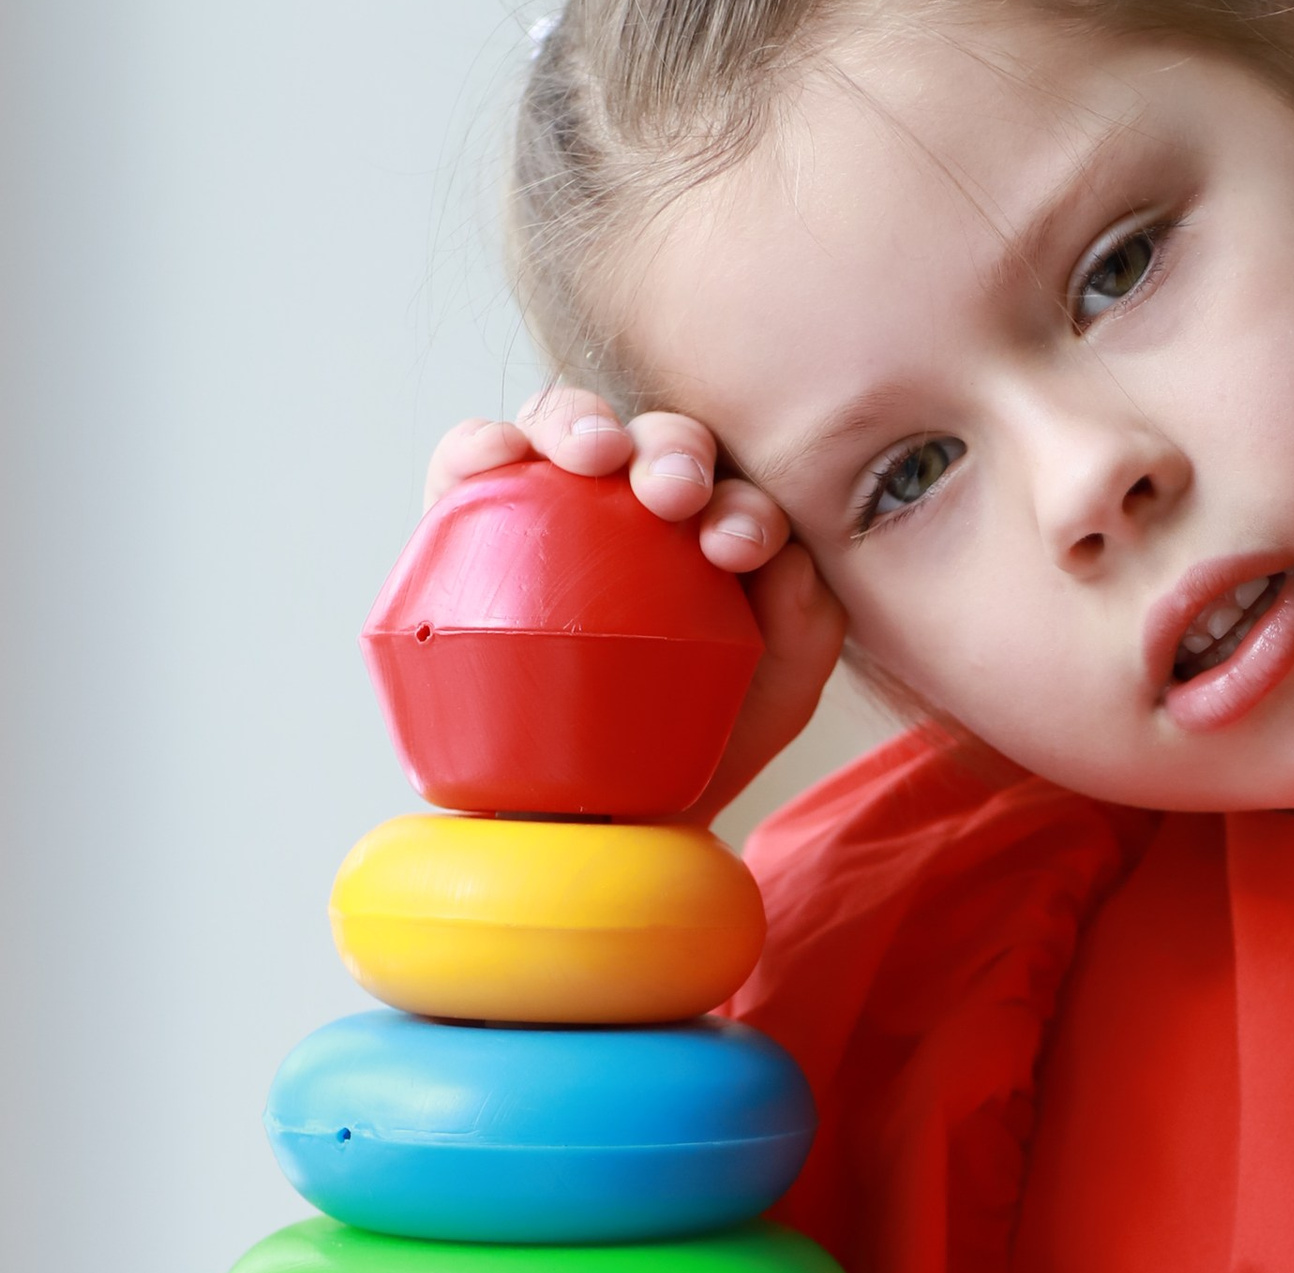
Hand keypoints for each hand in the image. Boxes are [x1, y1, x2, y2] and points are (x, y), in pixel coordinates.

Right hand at [426, 391, 849, 826]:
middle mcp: (636, 500)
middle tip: (674, 492)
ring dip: (581, 424)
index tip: (740, 548)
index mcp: (713, 524)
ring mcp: (555, 504)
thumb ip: (807, 625)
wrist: (601, 813)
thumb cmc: (694, 738)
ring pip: (566, 426)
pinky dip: (481, 444)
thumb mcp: (775, 692)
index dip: (743, 501)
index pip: (736, 486)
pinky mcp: (476, 524)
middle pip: (657, 440)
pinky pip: (472, 464)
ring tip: (594, 456)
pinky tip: (499, 458)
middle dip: (673, 450)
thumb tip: (788, 558)